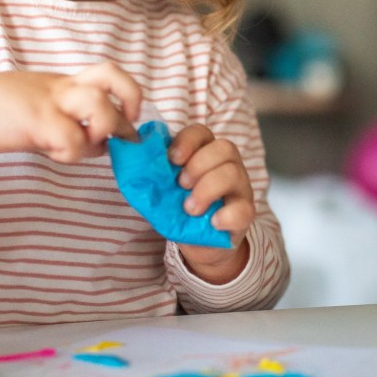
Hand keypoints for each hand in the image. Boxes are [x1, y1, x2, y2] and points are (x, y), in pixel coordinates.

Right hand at [0, 62, 140, 162]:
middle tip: (120, 135)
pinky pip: (71, 139)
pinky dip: (72, 153)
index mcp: (69, 83)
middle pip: (113, 78)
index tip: (129, 117)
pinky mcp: (37, 121)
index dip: (129, 94)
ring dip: (103, 131)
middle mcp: (65, 87)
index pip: (110, 73)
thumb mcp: (46, 106)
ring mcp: (52, 102)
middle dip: (127, 111)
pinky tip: (56, 154)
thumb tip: (103, 145)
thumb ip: (74, 120)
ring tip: (87, 145)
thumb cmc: (7, 109)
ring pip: (99, 105)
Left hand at [169, 124, 252, 283]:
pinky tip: (212, 222)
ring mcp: (240, 188)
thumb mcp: (165, 191)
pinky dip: (226, 215)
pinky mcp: (246, 213)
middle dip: (198, 164)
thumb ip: (153, 177)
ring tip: (190, 208)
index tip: (171, 159)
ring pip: (233, 173)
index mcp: (205, 153)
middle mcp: (227, 165)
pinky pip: (244, 209)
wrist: (200, 244)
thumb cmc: (181, 210)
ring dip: (207, 189)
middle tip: (181, 185)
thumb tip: (130, 165)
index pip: (201, 132)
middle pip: (224, 147)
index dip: (187, 141)